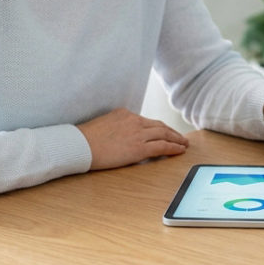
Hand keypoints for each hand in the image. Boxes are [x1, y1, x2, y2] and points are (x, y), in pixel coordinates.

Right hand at [75, 108, 189, 169]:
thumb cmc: (85, 139)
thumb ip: (116, 127)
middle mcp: (134, 120)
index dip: (159, 127)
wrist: (80, 145)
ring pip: (164, 134)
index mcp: (125, 114)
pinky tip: (180, 150)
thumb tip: (121, 136)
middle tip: (181, 137)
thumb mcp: (103, 125)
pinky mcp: (139, 148)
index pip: (146, 121)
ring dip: (177, 139)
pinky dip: (174, 148)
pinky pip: (162, 146)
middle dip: (172, 132)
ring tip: (184, 144)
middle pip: (159, 125)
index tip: (165, 131)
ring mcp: (138, 133)